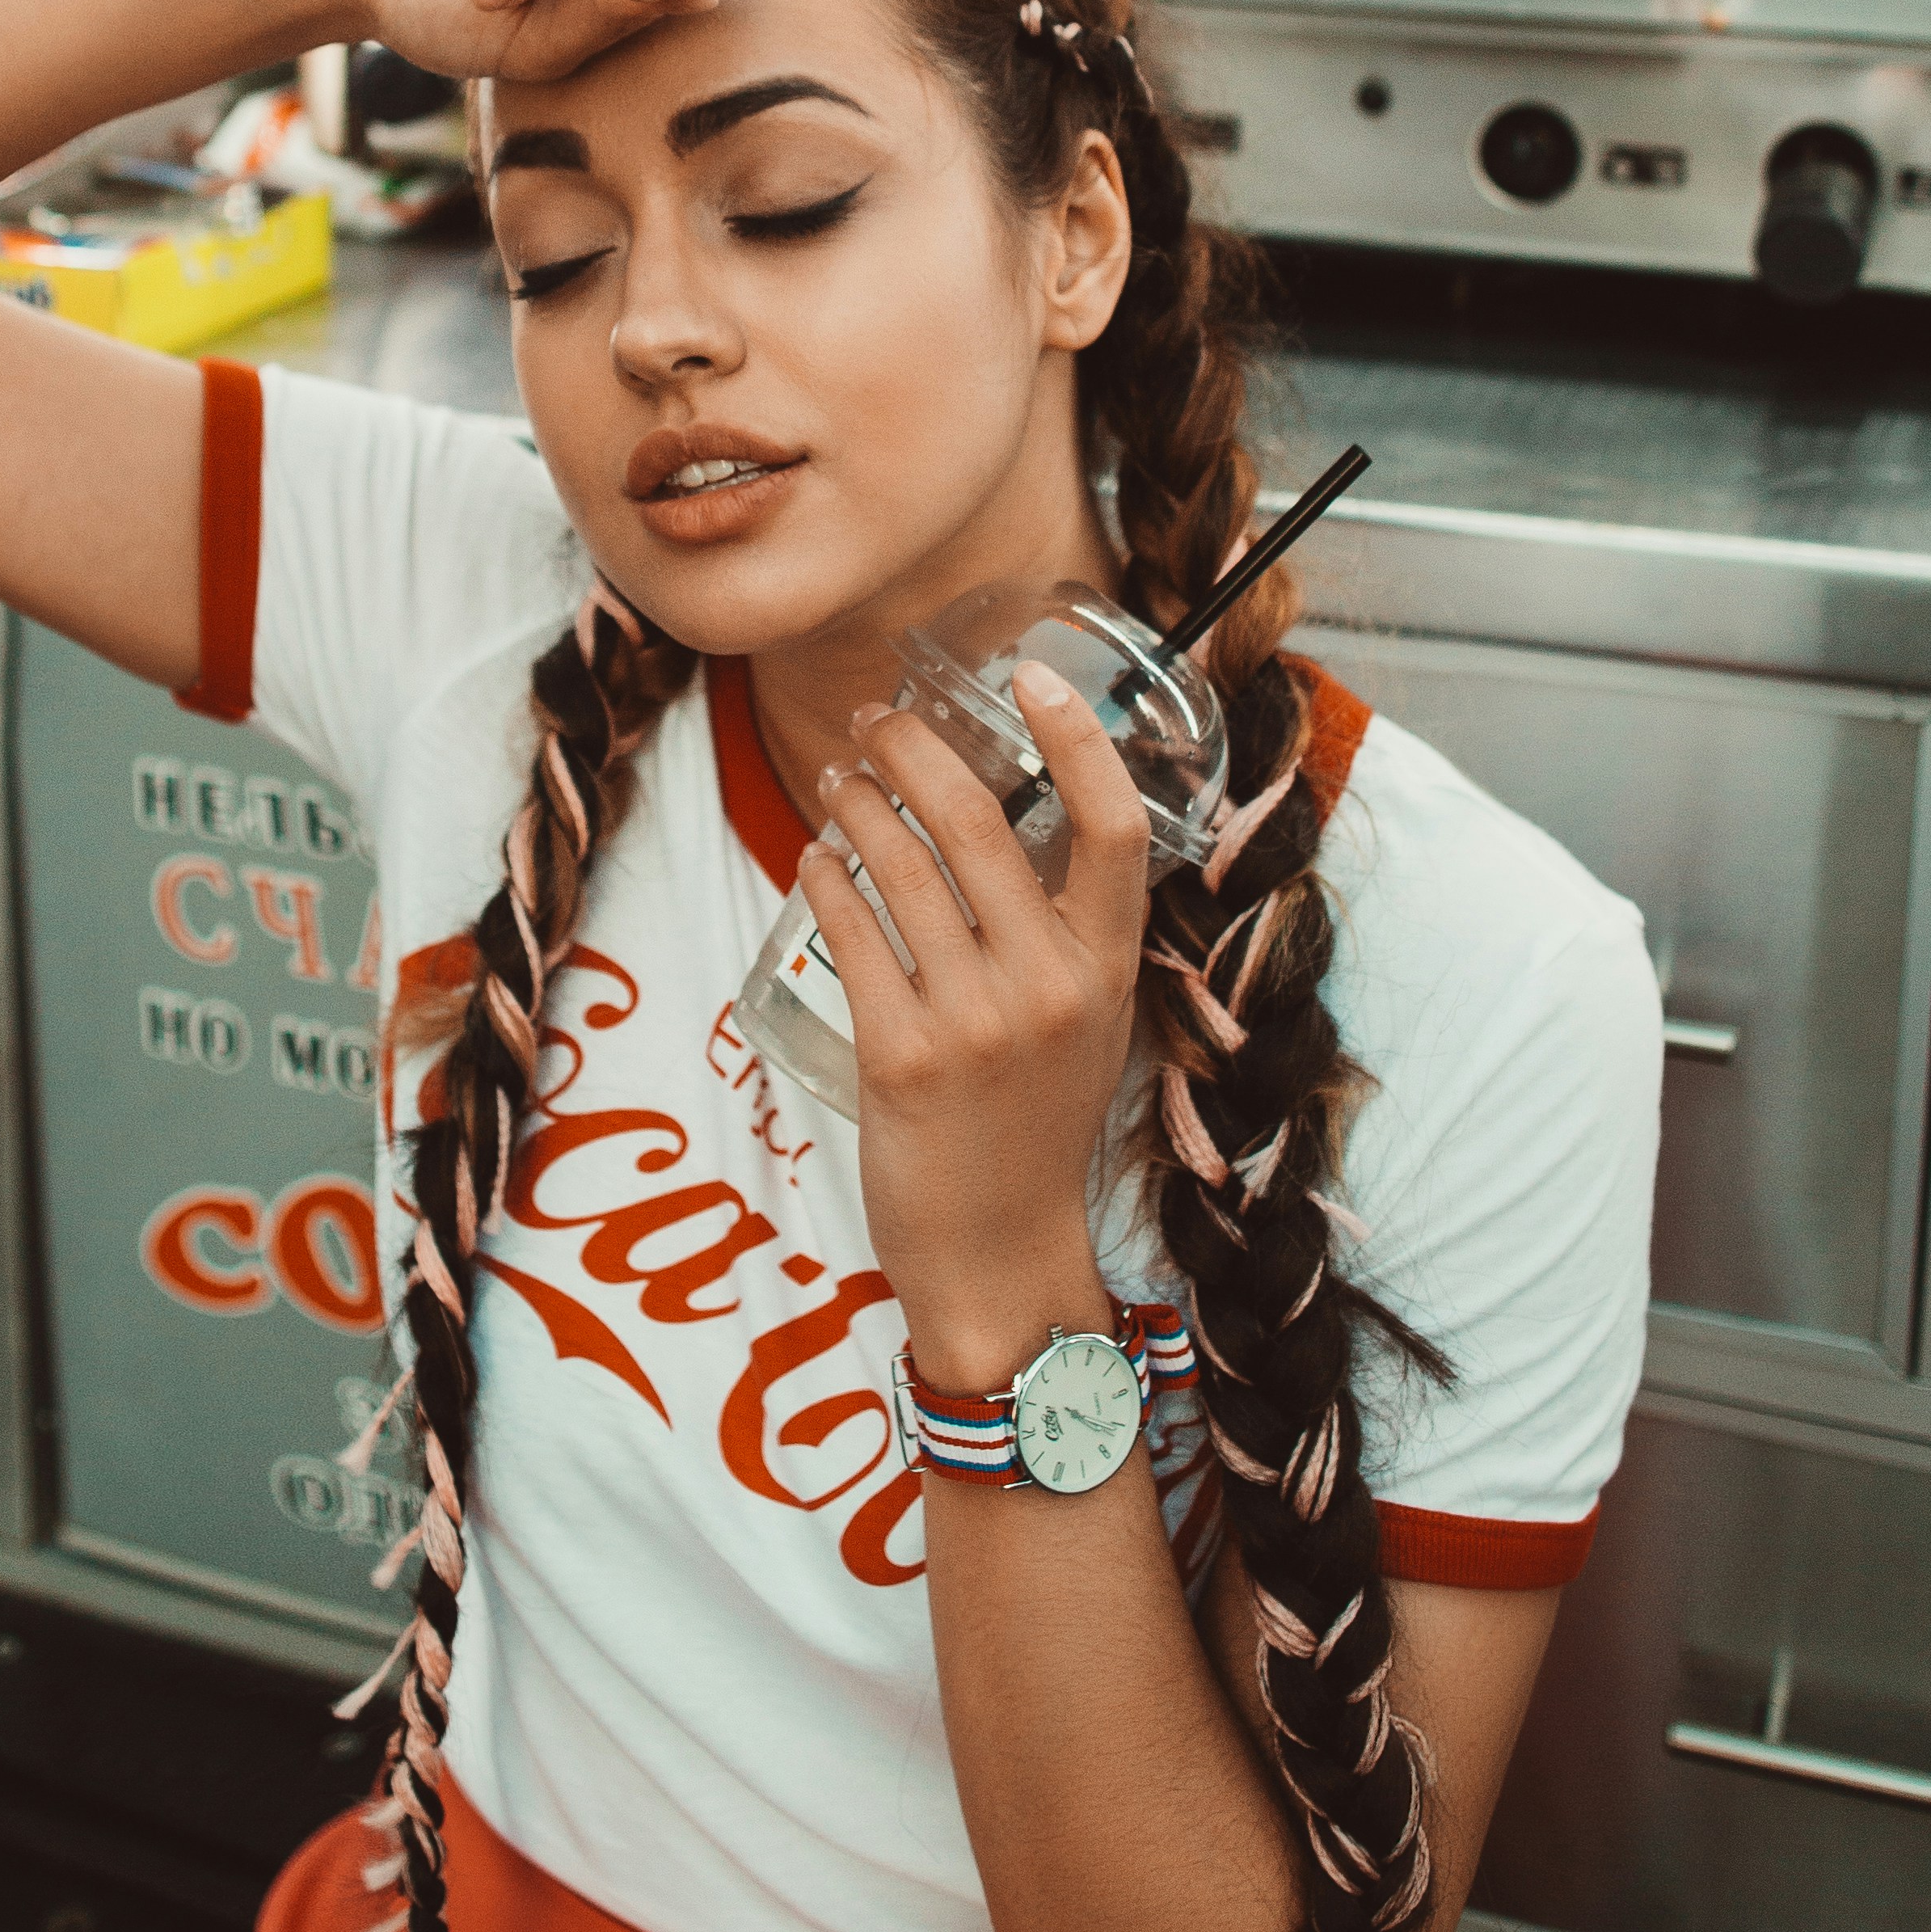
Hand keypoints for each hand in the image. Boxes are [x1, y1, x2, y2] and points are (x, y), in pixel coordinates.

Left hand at [802, 663, 1151, 1388]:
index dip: (1077, 740)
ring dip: (860, 806)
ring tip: (840, 779)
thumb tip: (1003, 825)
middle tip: (881, 721)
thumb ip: (1062, 936)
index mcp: (1109, 970)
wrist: (1000, 1255)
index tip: (1033, 676)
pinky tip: (815, 857)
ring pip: (903, 870)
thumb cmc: (1035, 1131)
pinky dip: (827, 879)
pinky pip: (853, 935)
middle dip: (918, 752)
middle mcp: (1051, 987)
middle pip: (983, 824)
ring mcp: (977, 1023)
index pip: (1115, 828)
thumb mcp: (1085, 1026)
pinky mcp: (902, 1058)